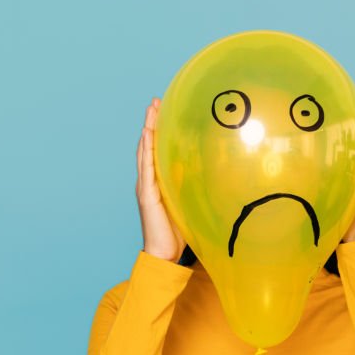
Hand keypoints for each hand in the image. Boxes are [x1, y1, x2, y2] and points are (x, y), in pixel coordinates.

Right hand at [136, 97, 185, 261]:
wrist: (163, 254)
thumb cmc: (177, 233)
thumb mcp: (188, 204)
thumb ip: (193, 189)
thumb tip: (209, 176)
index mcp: (157, 182)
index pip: (156, 151)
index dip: (157, 131)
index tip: (162, 111)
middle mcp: (148, 181)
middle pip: (148, 145)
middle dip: (150, 122)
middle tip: (154, 101)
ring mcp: (145, 186)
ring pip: (144, 151)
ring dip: (146, 129)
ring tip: (150, 110)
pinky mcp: (146, 194)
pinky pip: (146, 167)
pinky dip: (145, 149)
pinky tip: (147, 134)